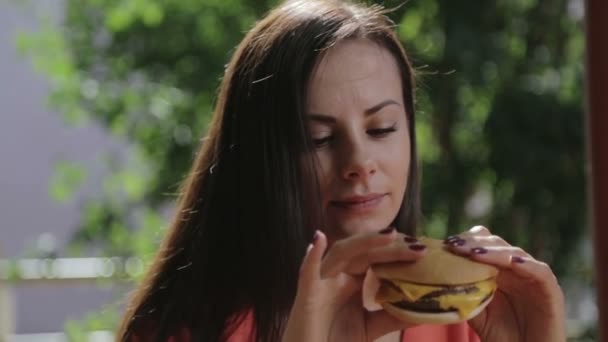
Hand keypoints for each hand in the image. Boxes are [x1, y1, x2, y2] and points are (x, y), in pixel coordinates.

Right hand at [282, 229, 424, 341]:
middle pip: (364, 251)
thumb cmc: (334, 341)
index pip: (375, 256)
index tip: (422, 249)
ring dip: (364, 242)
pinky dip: (311, 256)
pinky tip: (318, 238)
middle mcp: (336, 275)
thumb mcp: (370, 327)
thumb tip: (425, 308)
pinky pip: (307, 272)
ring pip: (341, 253)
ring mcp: (320, 282)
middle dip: (390, 246)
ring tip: (391, 235)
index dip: (397, 250)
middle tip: (419, 247)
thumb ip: (393, 315)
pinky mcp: (305, 295)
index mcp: (349, 279)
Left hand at [445, 226, 565, 341]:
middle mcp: (516, 269)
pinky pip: (540, 272)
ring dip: (494, 252)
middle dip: (474, 243)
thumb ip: (463, 294)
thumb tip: (439, 278)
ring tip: (474, 253)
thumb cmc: (502, 337)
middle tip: (455, 244)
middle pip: (496, 244)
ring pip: (515, 254)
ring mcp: (534, 277)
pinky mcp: (551, 290)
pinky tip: (511, 262)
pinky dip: (526, 265)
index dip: (466, 241)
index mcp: (498, 270)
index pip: (483, 244)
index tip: (446, 244)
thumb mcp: (476, 313)